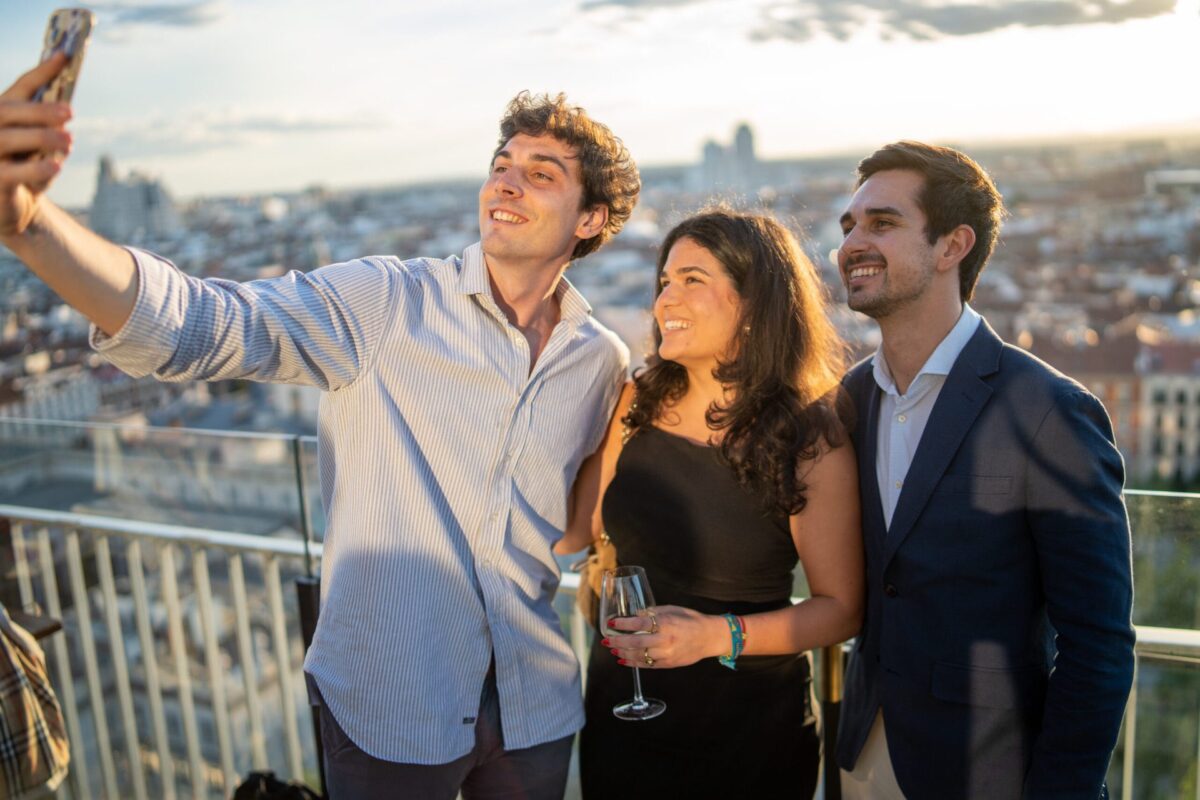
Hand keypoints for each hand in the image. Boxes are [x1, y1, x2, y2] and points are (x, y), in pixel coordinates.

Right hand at [0, 54, 73, 237]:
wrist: (13, 210)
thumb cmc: (27, 172)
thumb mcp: (41, 148)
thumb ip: (48, 128)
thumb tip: (64, 111)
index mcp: (2, 114)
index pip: (19, 88)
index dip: (41, 72)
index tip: (64, 56)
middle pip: (8, 112)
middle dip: (39, 110)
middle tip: (69, 112)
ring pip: (7, 139)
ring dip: (41, 137)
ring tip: (69, 140)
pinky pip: (11, 173)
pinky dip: (35, 168)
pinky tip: (56, 165)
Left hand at [602, 605, 728, 668]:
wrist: (709, 637)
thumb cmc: (691, 620)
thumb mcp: (672, 609)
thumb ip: (653, 613)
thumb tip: (635, 615)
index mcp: (665, 624)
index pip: (638, 624)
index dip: (622, 624)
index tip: (611, 623)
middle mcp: (665, 640)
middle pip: (634, 643)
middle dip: (617, 641)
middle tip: (606, 639)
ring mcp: (666, 654)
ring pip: (639, 656)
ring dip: (622, 653)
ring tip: (612, 649)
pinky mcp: (668, 664)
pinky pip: (647, 665)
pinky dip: (633, 663)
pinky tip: (623, 660)